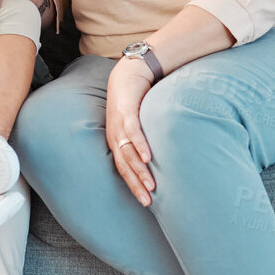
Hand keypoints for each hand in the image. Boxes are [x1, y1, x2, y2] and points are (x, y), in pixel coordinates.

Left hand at [105, 58, 155, 205]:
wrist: (129, 72)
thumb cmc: (136, 101)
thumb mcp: (137, 124)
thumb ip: (144, 141)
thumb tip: (160, 161)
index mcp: (116, 141)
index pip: (123, 169)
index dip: (133, 186)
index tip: (145, 202)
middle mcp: (114, 135)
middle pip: (124, 165)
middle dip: (136, 184)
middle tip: (147, 201)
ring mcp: (119, 124)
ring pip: (128, 152)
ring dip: (140, 170)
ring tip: (151, 185)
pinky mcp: (126, 111)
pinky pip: (133, 131)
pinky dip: (140, 145)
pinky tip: (148, 158)